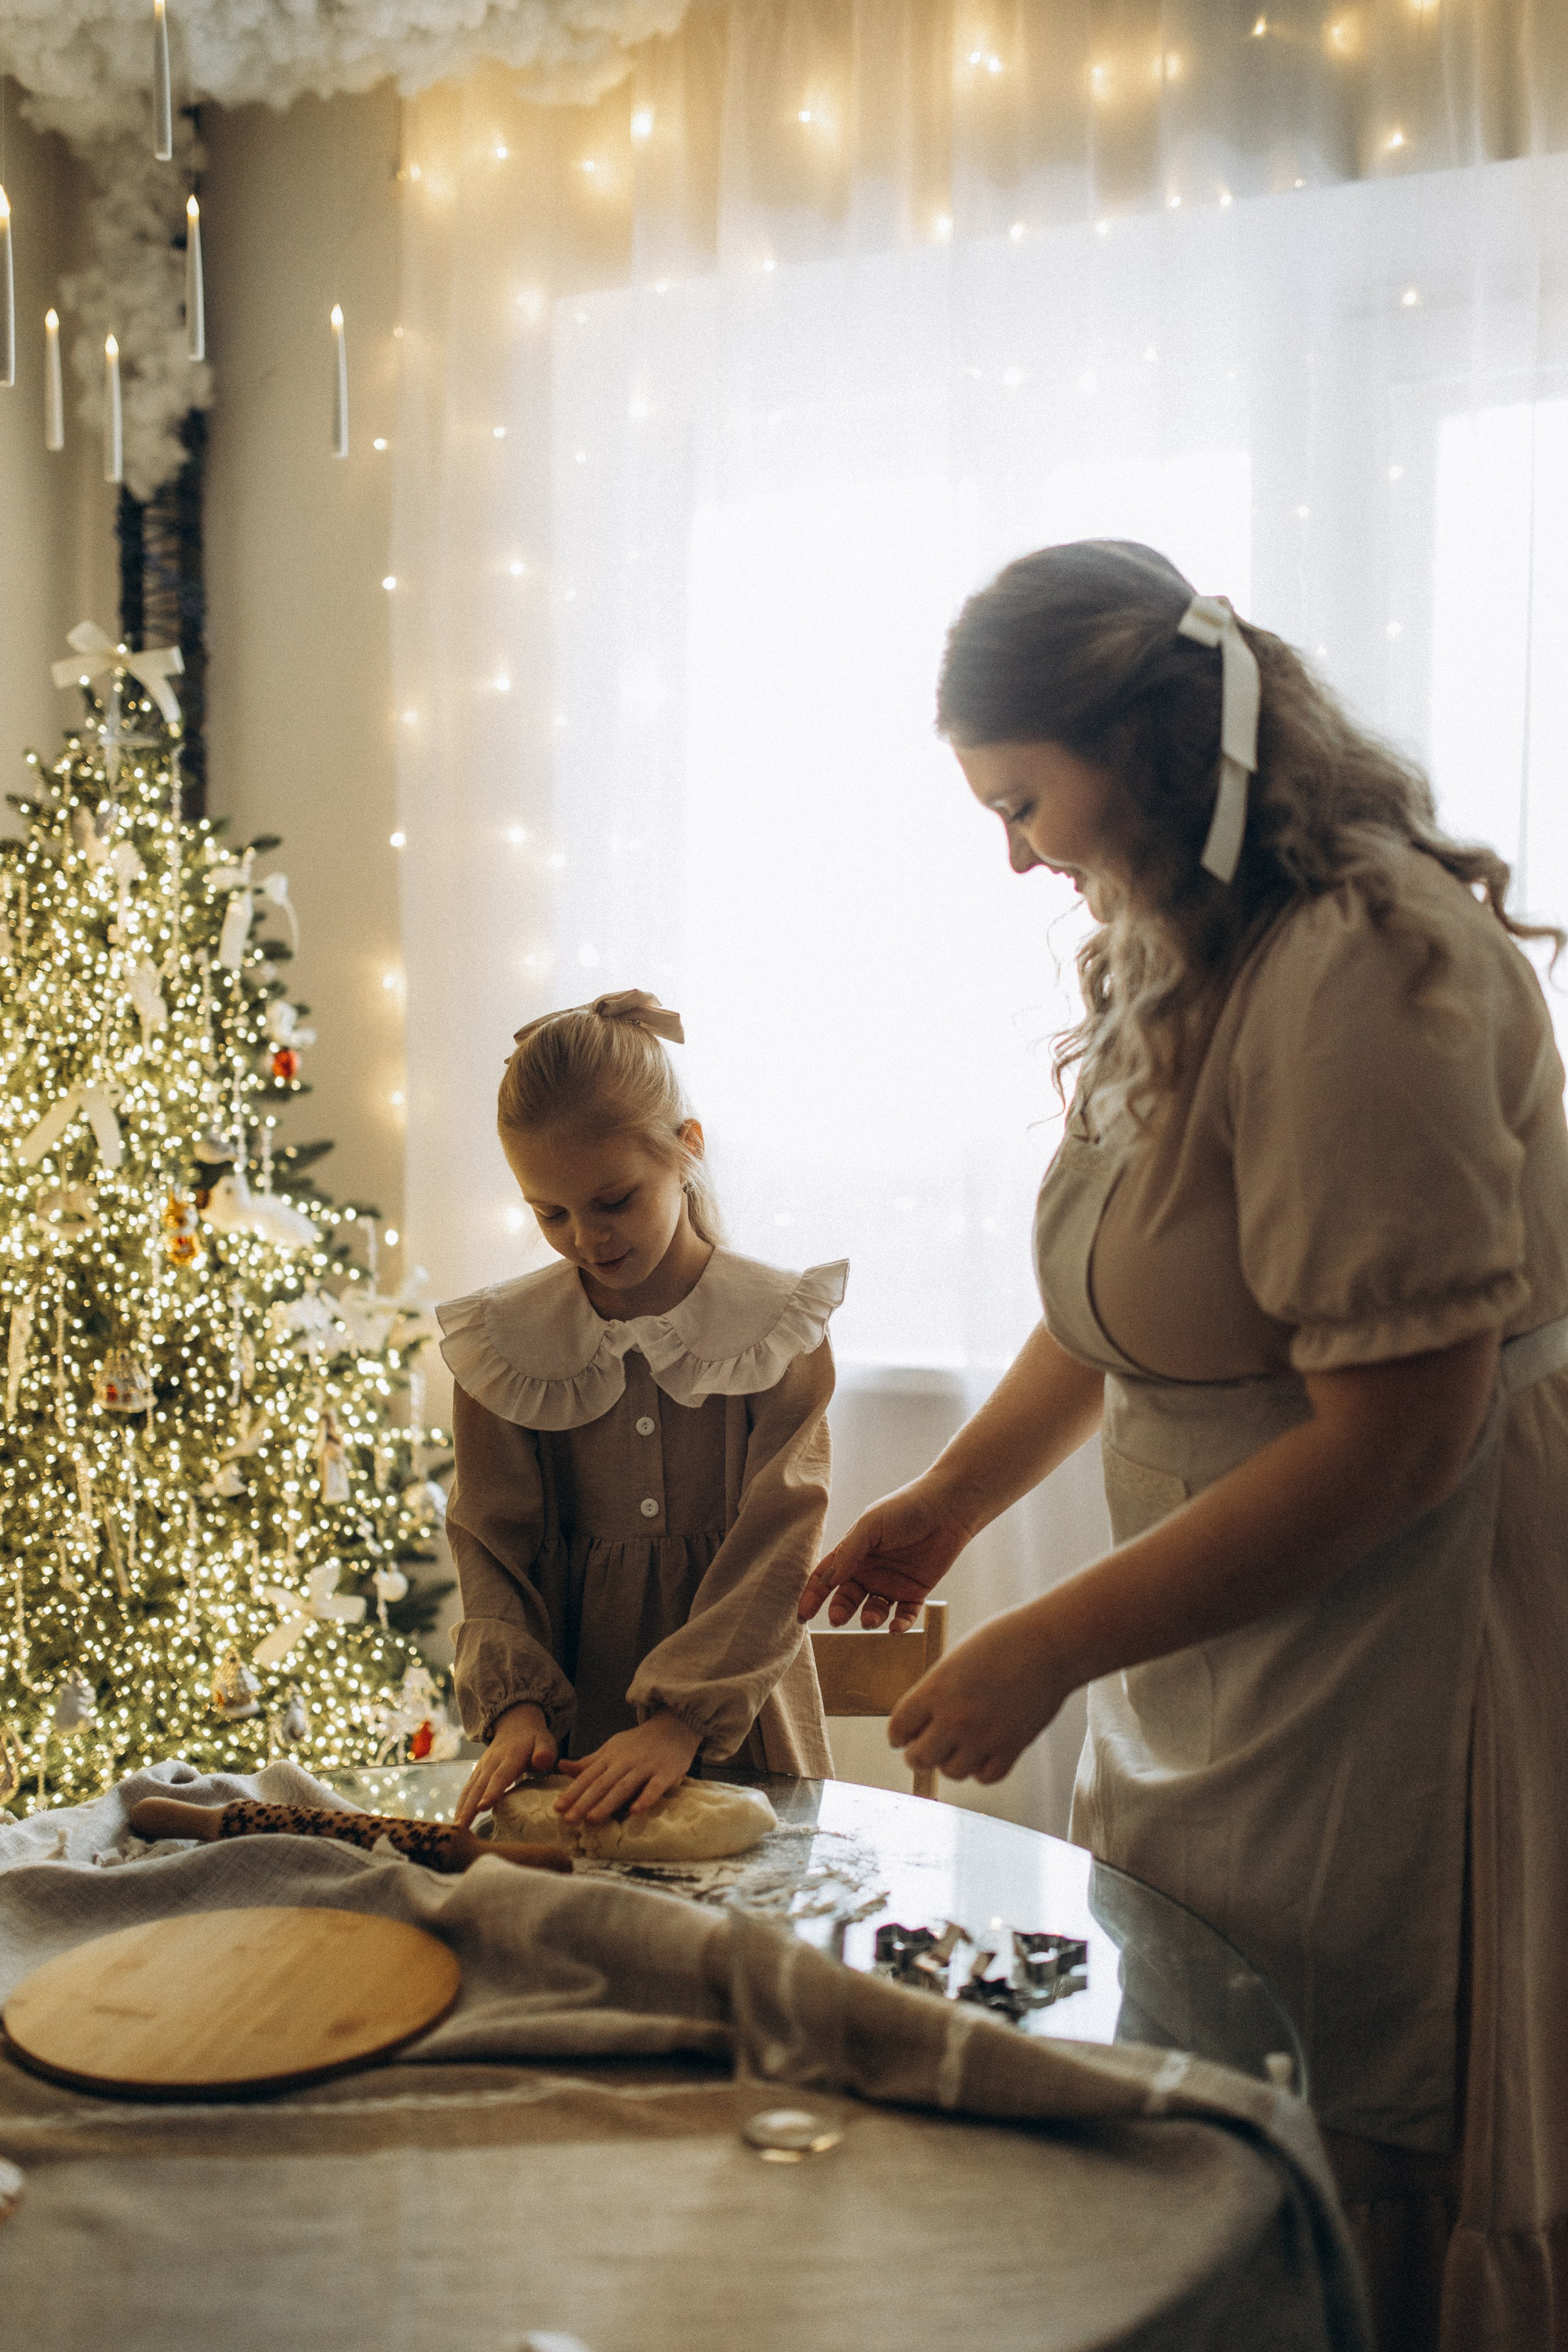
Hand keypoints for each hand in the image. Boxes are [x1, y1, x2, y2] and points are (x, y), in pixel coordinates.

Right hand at [453, 1702, 558, 1830]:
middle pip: (479, 1787)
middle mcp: (492, 1763)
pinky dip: (461, 1805)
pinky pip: (467, 1790)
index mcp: (510, 1757)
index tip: (482, 1807)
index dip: (491, 1792)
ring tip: (456, 1831)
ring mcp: (482, 1767)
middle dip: (469, 1808)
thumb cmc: (534, 1738)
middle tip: (461, 1829)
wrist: (516, 1724)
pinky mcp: (477, 1773)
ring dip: (462, 1809)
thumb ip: (545, 1751)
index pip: (500, 1777)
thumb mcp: (545, 1740)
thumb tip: (542, 1761)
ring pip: (470, 1790)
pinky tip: (458, 1822)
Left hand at [554, 1710, 699, 1824]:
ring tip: (592, 1819)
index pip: (588, 1776)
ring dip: (607, 1803)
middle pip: (602, 1783)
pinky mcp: (666, 1772)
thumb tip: (561, 1767)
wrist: (674, 1726)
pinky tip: (635, 1811)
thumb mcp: (611, 1749)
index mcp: (610, 1757)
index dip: (573, 1792)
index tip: (558, 1808)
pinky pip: (655, 1787)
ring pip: (624, 1786)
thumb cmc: (639, 1743)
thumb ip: (589, 1762)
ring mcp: (645, 1766)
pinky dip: (645, 1798)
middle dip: (584, 1802)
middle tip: (568, 1820)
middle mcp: (625, 1761)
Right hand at [797, 1480, 973, 1629]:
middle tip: (837, 1620)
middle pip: (847, 1598)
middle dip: (839, 1611)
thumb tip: (828, 1580)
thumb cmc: (905, 1509)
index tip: (803, 1615)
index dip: (813, 1596)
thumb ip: (849, 1552)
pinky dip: (899, 1625)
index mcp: (854, 1552)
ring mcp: (892, 1582)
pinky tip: (896, 1627)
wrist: (947, 1508)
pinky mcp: (916, 1591)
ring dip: (869, 1618)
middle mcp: (870, 1570)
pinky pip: (904, 1615)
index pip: (826, 1577)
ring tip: (870, 1619)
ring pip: (874, 1610)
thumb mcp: (871, 1526)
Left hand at [887, 1602, 1069, 1785]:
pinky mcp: (1012, 1748)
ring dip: (951, 1761)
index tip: (902, 1738)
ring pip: (951, 1772)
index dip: (898, 1736)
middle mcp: (955, 1718)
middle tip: (927, 1747)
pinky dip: (981, 1768)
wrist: (1049, 1643)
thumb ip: (936, 1691)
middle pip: (919, 1759)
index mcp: (935, 1689)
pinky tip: (984, 1751)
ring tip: (960, 1745)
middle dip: (919, 1754)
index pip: (898, 1729)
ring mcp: (984, 1737)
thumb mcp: (955, 1659)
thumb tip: (924, 1720)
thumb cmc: (1003, 1641)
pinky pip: (985, 1776)